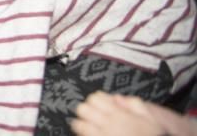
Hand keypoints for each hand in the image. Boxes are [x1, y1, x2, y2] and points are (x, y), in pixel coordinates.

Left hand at [71, 91, 196, 135]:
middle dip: (85, 110)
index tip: (98, 105)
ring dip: (81, 124)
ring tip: (87, 126)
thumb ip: (135, 105)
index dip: (95, 100)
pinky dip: (83, 134)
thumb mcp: (152, 120)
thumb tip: (119, 98)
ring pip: (79, 124)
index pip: (95, 98)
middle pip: (83, 109)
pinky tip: (88, 135)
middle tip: (90, 115)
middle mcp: (109, 124)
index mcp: (120, 114)